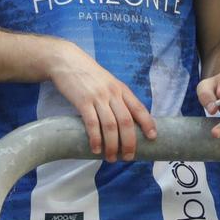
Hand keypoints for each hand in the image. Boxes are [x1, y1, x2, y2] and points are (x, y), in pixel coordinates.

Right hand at [49, 44, 156, 159]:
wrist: (67, 61)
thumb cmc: (89, 75)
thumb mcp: (108, 83)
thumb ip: (117, 98)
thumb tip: (126, 122)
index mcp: (121, 89)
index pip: (139, 108)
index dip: (148, 123)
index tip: (152, 137)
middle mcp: (112, 93)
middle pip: (126, 121)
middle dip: (129, 142)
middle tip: (129, 157)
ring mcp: (98, 97)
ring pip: (110, 126)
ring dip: (112, 145)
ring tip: (111, 158)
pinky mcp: (82, 101)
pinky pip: (92, 123)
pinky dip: (95, 138)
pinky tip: (96, 149)